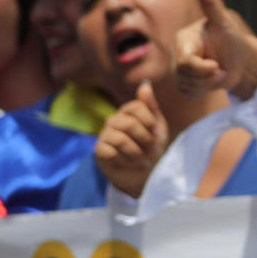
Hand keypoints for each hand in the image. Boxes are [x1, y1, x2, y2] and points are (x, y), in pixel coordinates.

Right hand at [95, 81, 170, 198]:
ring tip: (141, 158)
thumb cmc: (152, 148)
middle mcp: (114, 120)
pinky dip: (126, 161)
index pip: (136, 106)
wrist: (145, 173)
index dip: (149, 121)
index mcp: (128, 112)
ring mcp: (104, 135)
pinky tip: (129, 163)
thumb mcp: (157, 127)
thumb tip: (144, 84)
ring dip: (137, 153)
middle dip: (146, 140)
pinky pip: (111, 152)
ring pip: (121, 139)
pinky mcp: (99, 151)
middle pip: (130, 124)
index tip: (156, 132)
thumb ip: (151, 106)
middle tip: (150, 149)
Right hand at [177, 0, 256, 99]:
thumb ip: (211, 4)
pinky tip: (212, 80)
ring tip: (218, 71)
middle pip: (185, 76)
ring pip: (186, 86)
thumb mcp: (224, 23)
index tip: (218, 67)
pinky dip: (203, 91)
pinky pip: (188, 93)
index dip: (203, 68)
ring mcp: (179, 68)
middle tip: (221, 69)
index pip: (186, 62)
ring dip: (208, 85)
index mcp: (184, 39)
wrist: (242, 60)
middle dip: (208, 77)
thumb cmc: (233, 39)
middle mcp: (178, 53)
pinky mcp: (185, 82)